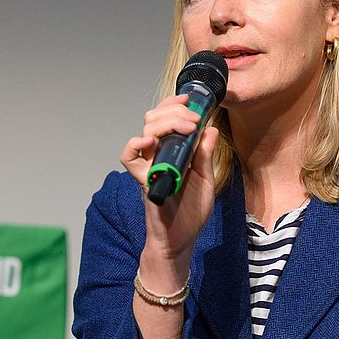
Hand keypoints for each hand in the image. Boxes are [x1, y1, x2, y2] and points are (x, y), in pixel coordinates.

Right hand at [120, 94, 219, 274]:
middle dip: (175, 110)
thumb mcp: (205, 180)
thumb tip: (210, 128)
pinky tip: (151, 141)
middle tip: (193, 118)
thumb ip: (205, 155)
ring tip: (185, 127)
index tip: (191, 100)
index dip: (175, 104)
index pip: (167, 118)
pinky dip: (135, 144)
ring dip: (165, 122)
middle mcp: (158, 154)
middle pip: (154, 118)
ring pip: (146, 130)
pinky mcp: (143, 179)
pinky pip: (129, 158)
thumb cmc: (191, 212)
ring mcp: (149, 165)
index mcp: (174, 151)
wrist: (181, 238)